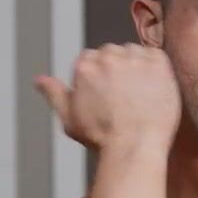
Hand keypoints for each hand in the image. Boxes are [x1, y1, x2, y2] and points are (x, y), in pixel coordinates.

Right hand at [35, 43, 180, 149]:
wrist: (135, 145)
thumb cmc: (103, 137)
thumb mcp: (69, 117)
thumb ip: (54, 93)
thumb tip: (40, 80)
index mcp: (84, 67)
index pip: (91, 58)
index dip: (99, 77)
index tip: (108, 93)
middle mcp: (108, 57)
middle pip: (112, 53)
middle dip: (117, 69)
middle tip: (124, 96)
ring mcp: (134, 59)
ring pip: (134, 52)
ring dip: (136, 66)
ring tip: (139, 94)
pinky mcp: (157, 63)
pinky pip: (155, 54)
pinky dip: (155, 67)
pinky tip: (152, 88)